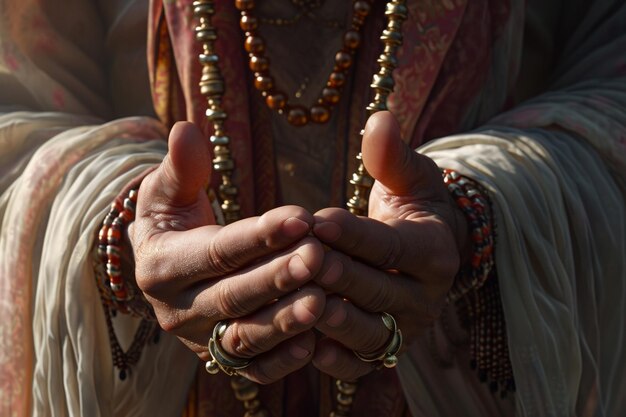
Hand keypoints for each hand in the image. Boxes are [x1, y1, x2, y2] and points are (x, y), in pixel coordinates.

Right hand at [130, 122, 325, 383]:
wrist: (171, 267)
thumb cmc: (175, 219)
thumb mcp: (169, 190)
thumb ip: (181, 166)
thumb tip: (186, 129)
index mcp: (162, 265)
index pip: (215, 251)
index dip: (257, 236)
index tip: (300, 217)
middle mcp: (177, 310)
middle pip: (232, 296)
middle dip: (276, 278)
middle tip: (319, 258)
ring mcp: (201, 339)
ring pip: (244, 336)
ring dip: (284, 322)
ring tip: (323, 301)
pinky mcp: (224, 358)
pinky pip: (253, 367)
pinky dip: (282, 360)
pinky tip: (315, 342)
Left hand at [311, 111, 468, 379]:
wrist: (420, 253)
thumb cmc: (410, 208)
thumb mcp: (409, 178)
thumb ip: (392, 155)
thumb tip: (380, 118)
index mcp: (435, 254)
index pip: (391, 246)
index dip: (355, 234)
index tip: (316, 219)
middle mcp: (425, 298)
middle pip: (377, 290)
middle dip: (338, 276)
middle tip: (300, 261)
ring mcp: (405, 330)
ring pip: (369, 331)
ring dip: (333, 322)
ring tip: (298, 306)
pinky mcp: (384, 352)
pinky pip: (359, 363)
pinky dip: (334, 359)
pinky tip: (305, 348)